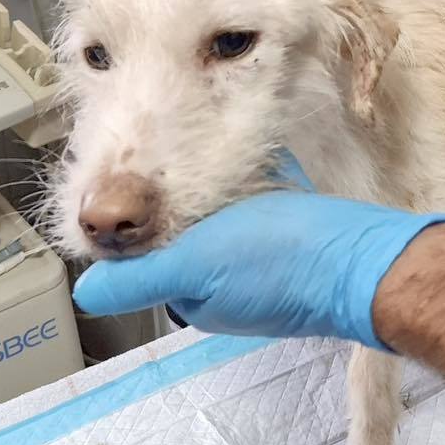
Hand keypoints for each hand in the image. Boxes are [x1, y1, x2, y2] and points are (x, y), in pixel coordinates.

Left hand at [72, 156, 444, 350]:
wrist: (358, 256)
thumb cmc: (276, 260)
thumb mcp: (195, 267)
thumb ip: (139, 278)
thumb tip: (86, 292)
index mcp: (202, 297)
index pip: (157, 260)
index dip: (147, 226)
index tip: (141, 187)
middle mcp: (231, 282)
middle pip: (192, 234)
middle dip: (185, 200)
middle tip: (180, 156)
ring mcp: (267, 255)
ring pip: (229, 214)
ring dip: (223, 187)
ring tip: (215, 147)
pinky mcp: (298, 230)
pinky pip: (265, 200)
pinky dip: (257, 179)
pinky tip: (259, 155)